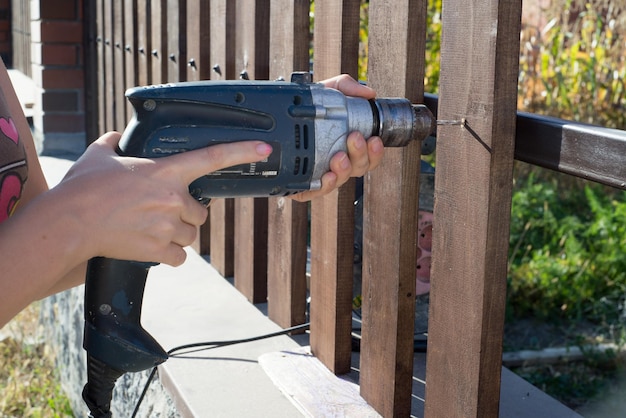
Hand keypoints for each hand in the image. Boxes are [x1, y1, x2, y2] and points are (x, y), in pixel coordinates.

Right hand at [57, 132, 272, 265]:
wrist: (69, 222)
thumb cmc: (83, 188)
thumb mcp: (100, 155)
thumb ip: (115, 141)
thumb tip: (118, 136)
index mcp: (165, 171)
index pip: (212, 157)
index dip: (243, 151)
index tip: (265, 149)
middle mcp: (173, 197)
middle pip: (201, 212)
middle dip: (186, 215)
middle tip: (161, 213)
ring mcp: (168, 225)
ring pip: (191, 236)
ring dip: (177, 235)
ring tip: (149, 230)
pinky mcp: (159, 249)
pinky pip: (180, 257)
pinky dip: (170, 256)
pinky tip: (151, 247)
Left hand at [289, 74, 383, 201]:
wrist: (277, 115)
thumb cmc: (308, 106)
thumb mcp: (327, 91)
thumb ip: (347, 87)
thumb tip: (369, 94)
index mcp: (349, 145)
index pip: (369, 156)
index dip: (375, 152)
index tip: (374, 139)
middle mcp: (338, 161)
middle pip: (358, 168)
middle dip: (360, 156)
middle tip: (354, 138)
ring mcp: (322, 173)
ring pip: (341, 179)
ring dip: (344, 170)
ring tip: (340, 156)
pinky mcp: (304, 185)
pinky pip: (317, 190)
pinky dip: (325, 185)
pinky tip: (328, 176)